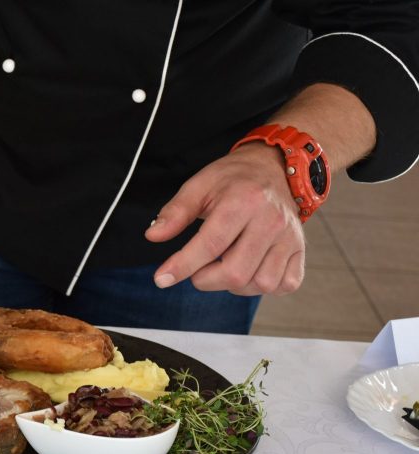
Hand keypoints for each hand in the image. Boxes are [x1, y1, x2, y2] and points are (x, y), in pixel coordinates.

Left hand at [145, 142, 305, 295]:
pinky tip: (249, 271)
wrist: (273, 168)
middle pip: (235, 272)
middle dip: (205, 280)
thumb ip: (175, 212)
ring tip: (222, 266)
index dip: (182, 266)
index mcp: (243, 201)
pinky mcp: (300, 249)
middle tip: (196, 269)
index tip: (161, 279)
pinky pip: (286, 284)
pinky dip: (264, 286)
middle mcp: (271, 221)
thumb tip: (153, 235)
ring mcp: (290, 237)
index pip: (210, 244)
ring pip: (261, 283)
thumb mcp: (198, 185)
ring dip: (233, 285)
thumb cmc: (232, 180)